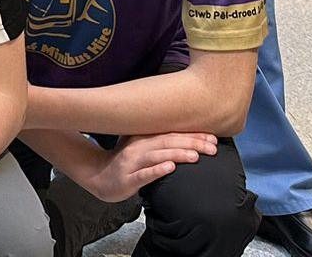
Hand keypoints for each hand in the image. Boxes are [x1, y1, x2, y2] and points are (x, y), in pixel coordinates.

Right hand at [77, 132, 216, 201]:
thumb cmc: (125, 162)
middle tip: (212, 147)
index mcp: (143, 137)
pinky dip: (157, 170)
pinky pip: (143, 174)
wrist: (98, 177)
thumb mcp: (140, 146)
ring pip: (157, 155)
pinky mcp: (127, 179)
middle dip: (192, 143)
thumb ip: (159, 140)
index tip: (213, 137)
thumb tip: (188, 136)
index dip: (193, 134)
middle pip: (167, 142)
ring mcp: (131, 162)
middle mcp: (137, 147)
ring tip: (195, 155)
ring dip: (177, 154)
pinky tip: (169, 168)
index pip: (172, 133)